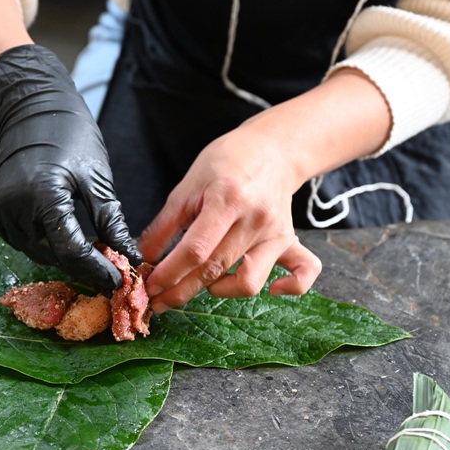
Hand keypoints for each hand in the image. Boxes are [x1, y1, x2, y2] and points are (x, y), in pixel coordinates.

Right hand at [0, 44, 140, 294]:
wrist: (31, 107)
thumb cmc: (70, 136)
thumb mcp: (97, 178)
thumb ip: (110, 222)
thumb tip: (129, 257)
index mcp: (43, 195)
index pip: (72, 251)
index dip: (96, 270)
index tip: (116, 282)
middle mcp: (13, 204)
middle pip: (51, 254)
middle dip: (80, 262)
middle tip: (105, 265)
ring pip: (33, 249)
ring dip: (58, 253)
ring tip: (83, 246)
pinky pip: (17, 236)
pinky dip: (38, 239)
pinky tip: (55, 229)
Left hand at [139, 123, 321, 312]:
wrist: (272, 149)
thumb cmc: (227, 163)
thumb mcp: (188, 185)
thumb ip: (165, 224)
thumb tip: (144, 256)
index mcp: (227, 200)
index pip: (196, 250)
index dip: (169, 273)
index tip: (150, 286)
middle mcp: (255, 219)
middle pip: (216, 269)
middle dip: (181, 291)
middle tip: (159, 301)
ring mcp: (276, 232)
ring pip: (250, 281)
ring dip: (221, 291)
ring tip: (202, 284)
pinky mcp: (291, 240)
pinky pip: (304, 272)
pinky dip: (291, 288)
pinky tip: (272, 290)